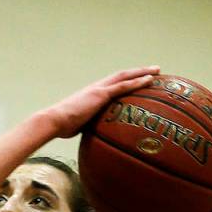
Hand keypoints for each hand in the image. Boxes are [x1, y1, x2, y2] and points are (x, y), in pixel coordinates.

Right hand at [42, 66, 159, 138]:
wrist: (54, 121)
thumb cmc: (62, 127)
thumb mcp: (79, 127)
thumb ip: (91, 128)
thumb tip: (97, 140)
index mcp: (92, 94)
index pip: (113, 84)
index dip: (126, 81)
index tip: (138, 80)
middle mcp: (97, 88)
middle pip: (122, 76)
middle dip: (138, 72)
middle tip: (154, 71)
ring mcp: (99, 89)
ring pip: (125, 76)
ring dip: (142, 72)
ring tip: (157, 71)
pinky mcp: (100, 94)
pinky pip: (123, 86)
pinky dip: (137, 82)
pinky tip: (150, 80)